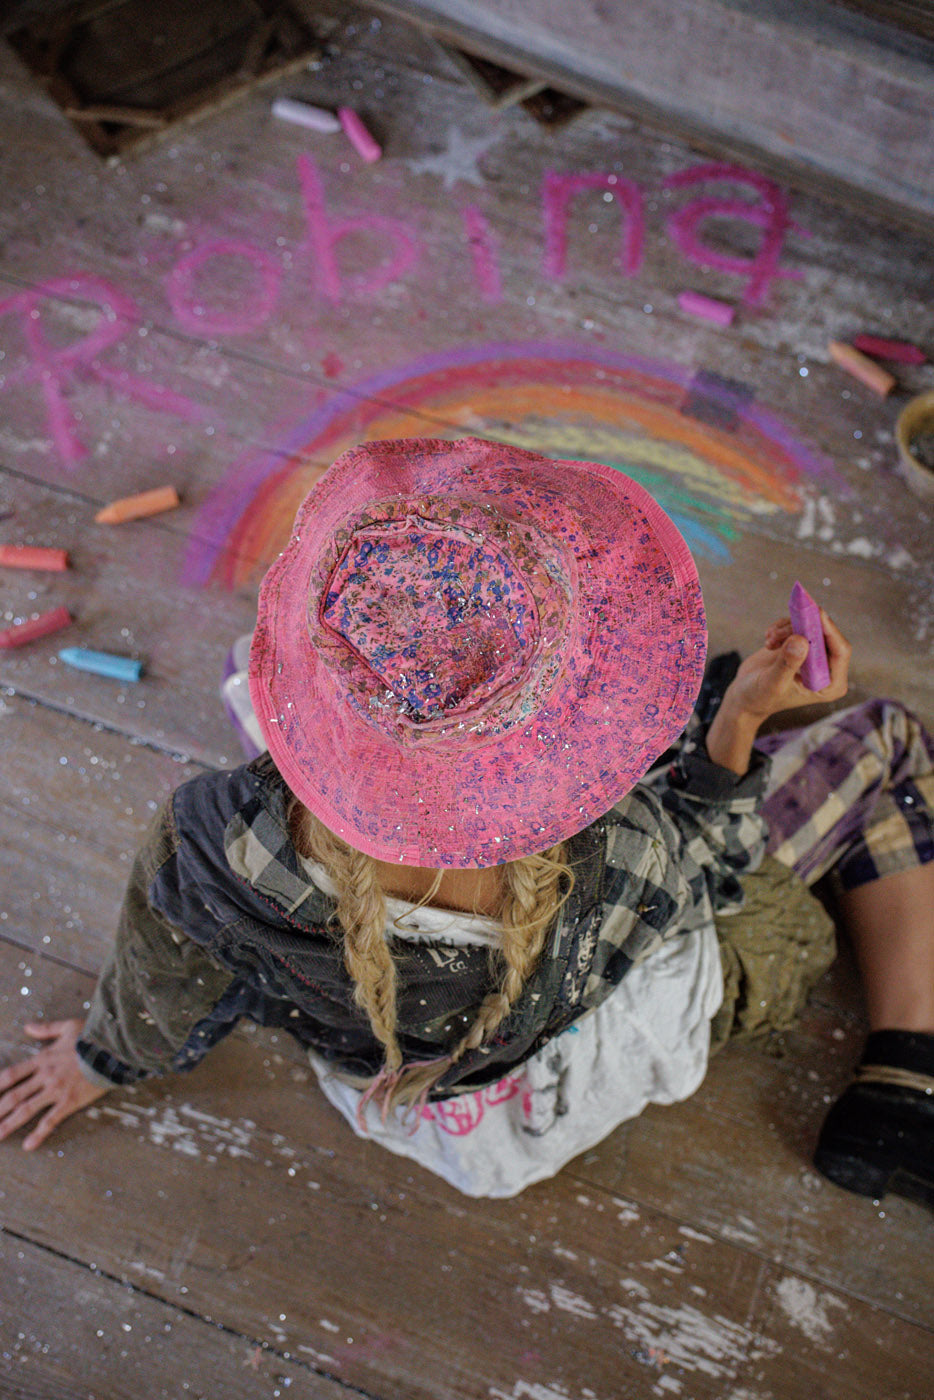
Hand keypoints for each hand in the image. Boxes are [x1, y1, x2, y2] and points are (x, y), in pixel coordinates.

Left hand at [0, 1019, 107, 1150]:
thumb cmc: (92, 1036)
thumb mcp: (67, 1026)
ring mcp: (56, 1090)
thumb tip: (28, 1026)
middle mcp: (44, 1076)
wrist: (113, 1048)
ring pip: (26, 1110)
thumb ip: (46, 1028)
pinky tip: (28, 1145)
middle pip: (14, 1096)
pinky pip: (50, 1120)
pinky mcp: (69, 1102)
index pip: (12, 1074)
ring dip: (8, 1124)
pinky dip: (38, 1134)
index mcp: (42, 1059)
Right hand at [724, 607, 850, 722]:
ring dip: (788, 629)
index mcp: (830, 684)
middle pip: (826, 635)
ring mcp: (815, 655)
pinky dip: (783, 627)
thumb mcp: (772, 684)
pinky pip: (799, 624)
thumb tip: (801, 640)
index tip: (817, 612)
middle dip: (803, 628)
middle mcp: (827, 669)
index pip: (840, 652)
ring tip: (770, 641)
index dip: (830, 631)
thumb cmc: (760, 697)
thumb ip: (788, 664)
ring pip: (810, 626)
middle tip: (780, 630)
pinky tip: (769, 640)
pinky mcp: (802, 644)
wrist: (746, 695)